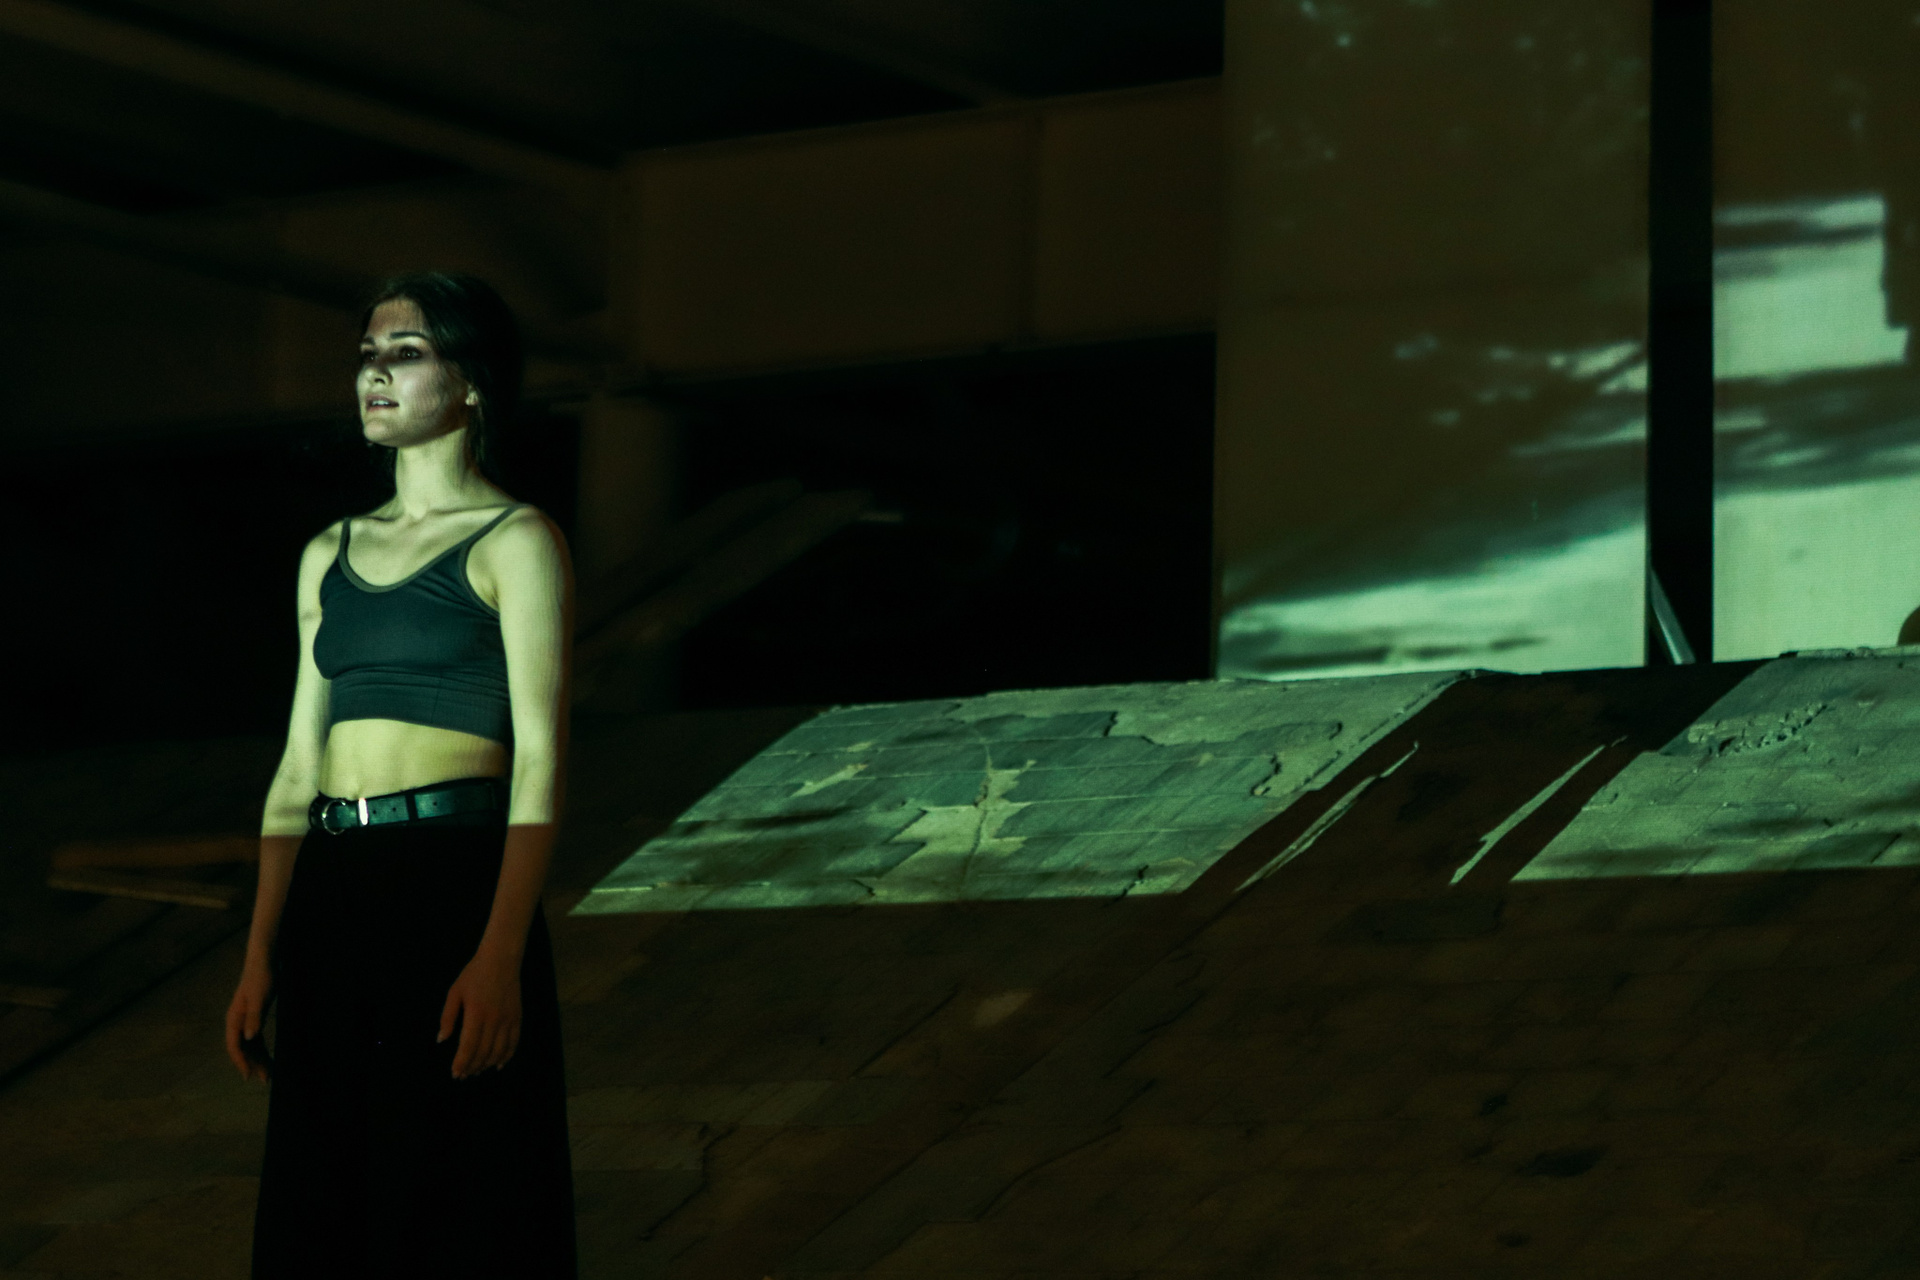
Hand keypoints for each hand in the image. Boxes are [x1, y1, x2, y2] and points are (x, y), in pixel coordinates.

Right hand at [225, 956, 275, 1083]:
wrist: (265, 961)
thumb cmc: (261, 977)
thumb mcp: (260, 998)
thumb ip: (254, 1017)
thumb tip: (249, 1038)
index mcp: (234, 1018)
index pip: (235, 1046)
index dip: (241, 1062)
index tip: (248, 1076)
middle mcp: (237, 1022)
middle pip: (243, 1049)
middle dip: (253, 1065)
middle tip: (265, 1079)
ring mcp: (246, 1020)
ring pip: (250, 1046)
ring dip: (258, 1059)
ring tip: (268, 1074)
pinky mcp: (255, 1017)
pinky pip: (256, 1039)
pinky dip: (262, 1050)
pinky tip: (268, 1058)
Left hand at [439, 950, 520, 1079]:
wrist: (501, 960)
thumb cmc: (474, 975)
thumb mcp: (455, 992)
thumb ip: (447, 1017)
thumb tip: (442, 1040)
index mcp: (476, 1013)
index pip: (469, 1046)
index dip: (462, 1062)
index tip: (455, 1073)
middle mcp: (494, 1019)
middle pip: (484, 1051)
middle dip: (472, 1067)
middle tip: (464, 1075)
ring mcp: (508, 1019)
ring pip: (499, 1050)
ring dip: (487, 1064)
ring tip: (477, 1071)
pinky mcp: (517, 1017)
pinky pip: (514, 1042)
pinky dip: (507, 1056)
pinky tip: (499, 1064)